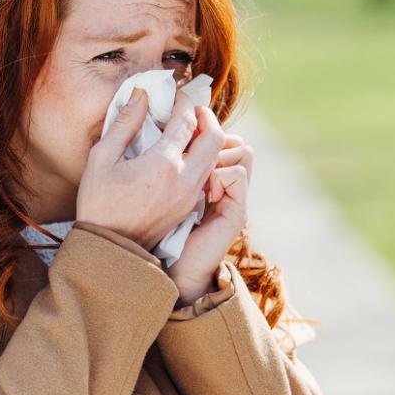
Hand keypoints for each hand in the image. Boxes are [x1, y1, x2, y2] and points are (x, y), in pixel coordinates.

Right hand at [77, 88, 222, 252]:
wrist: (110, 249)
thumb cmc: (99, 203)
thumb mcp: (101, 159)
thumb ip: (124, 123)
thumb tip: (141, 95)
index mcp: (163, 164)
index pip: (187, 121)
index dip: (184, 101)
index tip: (175, 93)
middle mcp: (184, 179)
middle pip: (215, 138)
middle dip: (206, 117)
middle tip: (192, 108)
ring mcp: (190, 195)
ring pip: (214, 157)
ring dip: (207, 138)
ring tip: (188, 128)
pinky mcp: (190, 206)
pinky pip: (206, 174)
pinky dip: (202, 157)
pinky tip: (184, 152)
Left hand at [167, 132, 252, 305]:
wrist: (165, 269)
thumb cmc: (152, 227)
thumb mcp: (157, 184)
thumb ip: (169, 160)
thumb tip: (162, 128)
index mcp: (206, 173)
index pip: (218, 135)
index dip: (204, 126)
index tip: (182, 129)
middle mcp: (223, 182)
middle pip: (233, 138)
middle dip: (212, 135)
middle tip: (188, 146)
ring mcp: (233, 196)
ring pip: (241, 150)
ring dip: (218, 152)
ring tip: (195, 170)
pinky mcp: (236, 210)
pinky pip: (237, 173)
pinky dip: (221, 173)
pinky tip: (204, 189)